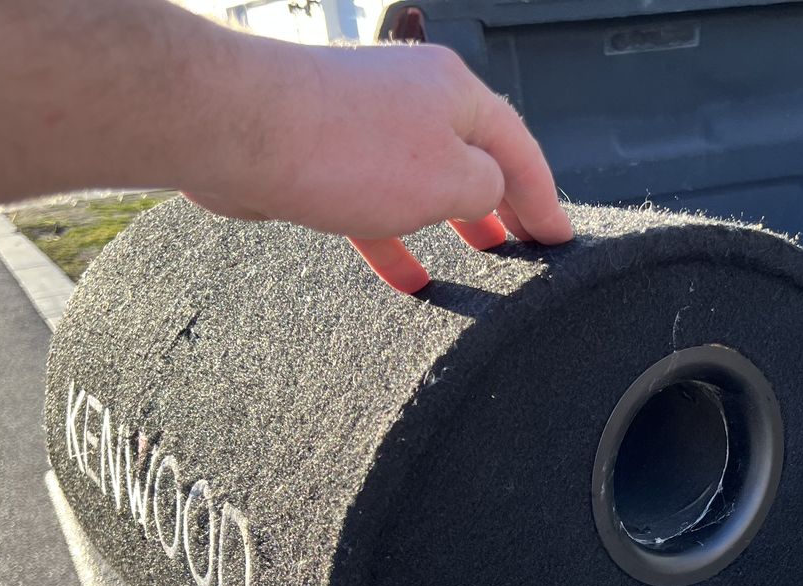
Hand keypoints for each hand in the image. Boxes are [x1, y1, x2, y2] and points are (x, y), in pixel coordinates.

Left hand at [184, 40, 573, 292]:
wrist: (242, 131)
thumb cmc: (345, 147)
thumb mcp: (450, 181)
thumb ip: (486, 191)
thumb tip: (487, 196)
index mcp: (455, 92)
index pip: (520, 148)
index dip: (545, 198)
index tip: (560, 237)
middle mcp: (413, 97)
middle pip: (474, 156)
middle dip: (503, 204)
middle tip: (528, 245)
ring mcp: (366, 122)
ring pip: (424, 180)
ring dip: (453, 222)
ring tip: (481, 257)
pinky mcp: (324, 153)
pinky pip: (375, 202)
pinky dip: (395, 240)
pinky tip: (406, 276)